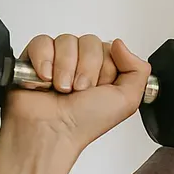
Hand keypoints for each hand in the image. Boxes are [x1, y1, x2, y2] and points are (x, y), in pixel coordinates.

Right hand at [0, 33, 151, 150]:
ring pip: (66, 40)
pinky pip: (42, 42)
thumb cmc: (85, 123)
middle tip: (79, 90)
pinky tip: (45, 80)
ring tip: (61, 89)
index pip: (109, 47)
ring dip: (64, 68)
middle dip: (85, 69)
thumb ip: (138, 70)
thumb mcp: (127, 100)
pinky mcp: (35, 59)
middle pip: (89, 42)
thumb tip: (120, 44)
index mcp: (104, 71)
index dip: (105, 68)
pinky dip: (44, 61)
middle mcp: (82, 64)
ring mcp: (58, 60)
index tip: (99, 88)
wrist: (51, 132)